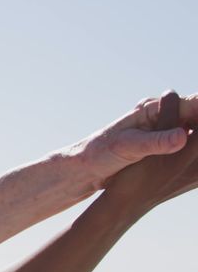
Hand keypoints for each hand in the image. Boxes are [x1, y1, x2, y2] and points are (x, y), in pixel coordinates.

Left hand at [72, 91, 197, 188]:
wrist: (85, 167)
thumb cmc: (100, 153)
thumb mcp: (128, 147)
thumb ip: (156, 142)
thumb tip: (182, 136)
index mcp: (153, 110)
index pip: (192, 104)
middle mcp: (161, 117)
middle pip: (197, 114)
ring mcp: (164, 131)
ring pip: (196, 128)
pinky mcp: (164, 145)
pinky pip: (189, 142)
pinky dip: (196, 143)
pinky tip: (197, 154)